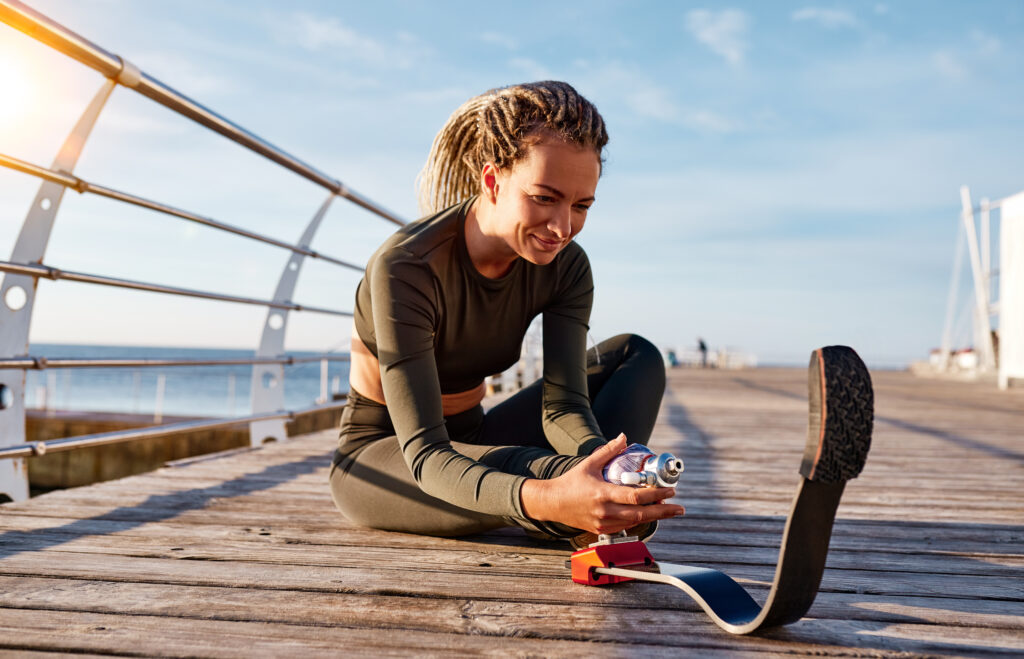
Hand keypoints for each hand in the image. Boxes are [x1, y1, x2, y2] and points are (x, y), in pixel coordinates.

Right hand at [520, 433, 685, 533]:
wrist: (553, 503)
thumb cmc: (571, 482)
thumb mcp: (589, 463)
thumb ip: (608, 451)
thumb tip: (624, 437)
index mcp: (603, 494)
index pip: (635, 497)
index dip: (656, 495)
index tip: (670, 491)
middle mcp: (605, 511)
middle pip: (641, 514)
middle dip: (663, 511)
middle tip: (679, 507)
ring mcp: (603, 523)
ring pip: (635, 522)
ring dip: (653, 516)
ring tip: (668, 510)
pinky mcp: (601, 529)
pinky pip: (626, 526)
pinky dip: (639, 520)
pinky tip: (648, 514)